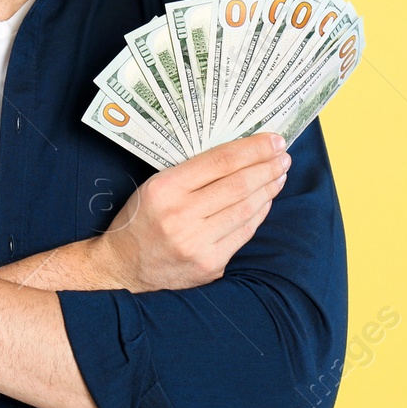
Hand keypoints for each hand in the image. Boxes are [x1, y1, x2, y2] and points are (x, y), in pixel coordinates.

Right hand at [96, 132, 289, 292]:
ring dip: (268, 189)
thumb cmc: (140, 220)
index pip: (220, 161)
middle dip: (267, 167)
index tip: (273, 140)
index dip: (252, 149)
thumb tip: (239, 155)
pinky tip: (265, 200)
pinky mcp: (210, 264)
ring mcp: (197, 243)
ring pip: (246, 209)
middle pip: (238, 185)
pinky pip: (244, 233)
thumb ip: (191, 173)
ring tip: (279, 175)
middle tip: (283, 156)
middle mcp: (181, 216)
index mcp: (164, 189)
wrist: (123, 268)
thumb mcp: (154, 186)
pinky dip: (259, 213)